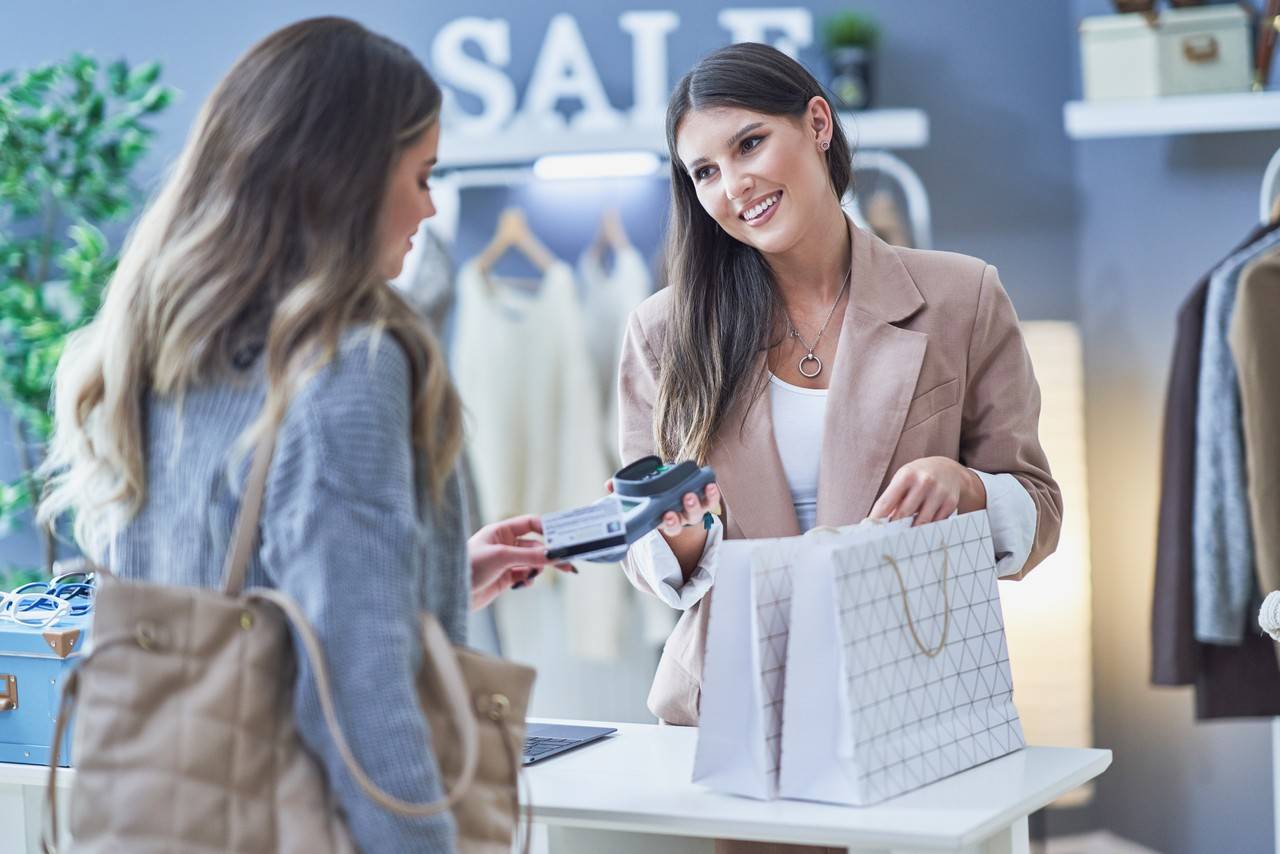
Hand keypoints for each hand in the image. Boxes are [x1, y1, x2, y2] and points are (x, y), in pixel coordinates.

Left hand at [468, 514, 573, 611]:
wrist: (452, 593)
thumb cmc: (470, 566)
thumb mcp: (502, 557)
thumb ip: (530, 557)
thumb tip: (554, 555)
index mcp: (501, 531)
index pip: (530, 524)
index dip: (547, 529)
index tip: (563, 537)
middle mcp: (505, 544)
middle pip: (535, 546)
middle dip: (549, 554)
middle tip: (568, 562)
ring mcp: (506, 562)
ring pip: (532, 562)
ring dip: (538, 568)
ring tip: (536, 575)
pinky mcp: (506, 579)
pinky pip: (525, 576)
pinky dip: (529, 579)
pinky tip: (523, 583)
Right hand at [605, 478, 720, 538]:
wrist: (673, 493)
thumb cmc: (654, 497)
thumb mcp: (637, 495)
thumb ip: (622, 492)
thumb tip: (608, 486)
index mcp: (664, 520)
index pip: (667, 527)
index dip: (668, 523)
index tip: (666, 516)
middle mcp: (680, 517)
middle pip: (683, 521)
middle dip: (681, 515)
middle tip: (678, 506)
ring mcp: (693, 510)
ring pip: (697, 512)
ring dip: (694, 504)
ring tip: (691, 494)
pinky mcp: (705, 501)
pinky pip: (710, 500)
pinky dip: (711, 493)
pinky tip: (710, 484)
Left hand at [868, 457, 985, 525]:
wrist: (948, 469)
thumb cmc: (918, 476)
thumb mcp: (902, 480)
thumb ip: (892, 499)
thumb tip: (878, 523)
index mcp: (906, 475)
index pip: (886, 502)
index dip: (877, 519)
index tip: (870, 530)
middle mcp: (924, 482)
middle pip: (903, 514)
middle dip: (893, 527)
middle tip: (886, 537)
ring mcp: (939, 492)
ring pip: (921, 522)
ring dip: (911, 530)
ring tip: (904, 533)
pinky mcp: (950, 503)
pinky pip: (935, 523)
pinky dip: (927, 527)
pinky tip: (923, 525)